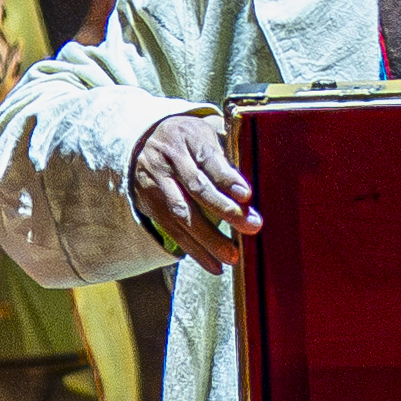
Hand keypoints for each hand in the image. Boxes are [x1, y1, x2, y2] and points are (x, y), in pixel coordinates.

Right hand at [129, 108, 256, 267]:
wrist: (145, 141)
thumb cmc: (191, 141)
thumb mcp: (208, 135)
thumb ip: (228, 157)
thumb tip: (256, 186)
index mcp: (189, 136)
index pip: (209, 158)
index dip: (228, 178)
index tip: (247, 195)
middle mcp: (169, 158)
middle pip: (197, 187)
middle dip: (224, 210)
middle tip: (250, 226)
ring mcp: (156, 182)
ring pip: (182, 213)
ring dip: (209, 238)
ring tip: (232, 256)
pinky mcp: (150, 204)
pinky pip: (173, 230)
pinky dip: (194, 250)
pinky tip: (214, 264)